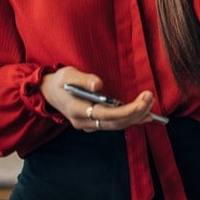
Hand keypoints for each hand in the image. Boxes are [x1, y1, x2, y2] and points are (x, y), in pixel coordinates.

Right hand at [41, 67, 157, 132]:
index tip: (143, 101)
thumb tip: (99, 85)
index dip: (126, 111)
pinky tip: (146, 116)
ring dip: (136, 116)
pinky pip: (115, 124)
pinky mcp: (94, 123)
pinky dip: (131, 119)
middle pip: (114, 122)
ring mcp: (88, 125)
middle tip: (150, 97)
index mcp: (76, 110)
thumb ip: (83, 79)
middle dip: (136, 112)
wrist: (48, 91)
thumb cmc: (60, 81)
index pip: (105, 115)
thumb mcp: (68, 74)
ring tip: (151, 104)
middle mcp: (83, 122)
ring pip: (116, 125)